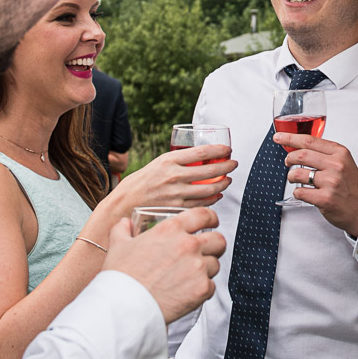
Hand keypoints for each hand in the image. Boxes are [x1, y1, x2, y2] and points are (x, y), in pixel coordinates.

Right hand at [102, 209, 225, 323]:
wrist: (125, 306)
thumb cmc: (122, 277)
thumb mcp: (118, 245)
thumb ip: (122, 229)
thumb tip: (125, 223)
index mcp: (171, 229)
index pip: (204, 215)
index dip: (211, 218)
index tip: (211, 223)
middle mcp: (188, 245)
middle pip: (218, 239)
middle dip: (214, 245)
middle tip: (206, 252)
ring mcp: (198, 267)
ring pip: (215, 264)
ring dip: (206, 269)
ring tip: (190, 276)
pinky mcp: (202, 288)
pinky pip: (211, 286)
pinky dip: (202, 289)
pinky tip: (187, 291)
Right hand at [112, 145, 235, 211]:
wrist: (124, 204)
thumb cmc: (141, 183)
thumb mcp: (157, 165)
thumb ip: (176, 163)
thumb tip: (199, 160)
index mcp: (168, 160)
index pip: (201, 152)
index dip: (219, 150)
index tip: (228, 149)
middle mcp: (173, 176)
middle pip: (209, 171)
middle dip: (227, 166)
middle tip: (233, 164)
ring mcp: (176, 194)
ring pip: (209, 189)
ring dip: (223, 184)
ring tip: (228, 179)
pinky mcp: (177, 209)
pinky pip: (202, 204)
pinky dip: (213, 199)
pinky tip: (218, 195)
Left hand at [275, 135, 357, 236]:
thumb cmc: (352, 187)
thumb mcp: (344, 162)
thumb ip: (325, 154)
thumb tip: (300, 147)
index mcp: (340, 153)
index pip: (310, 140)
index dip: (290, 138)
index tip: (279, 137)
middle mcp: (336, 165)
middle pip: (301, 155)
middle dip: (289, 158)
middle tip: (287, 162)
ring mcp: (331, 182)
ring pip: (297, 174)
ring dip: (291, 177)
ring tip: (296, 179)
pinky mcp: (325, 199)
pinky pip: (300, 192)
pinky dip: (298, 192)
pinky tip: (305, 193)